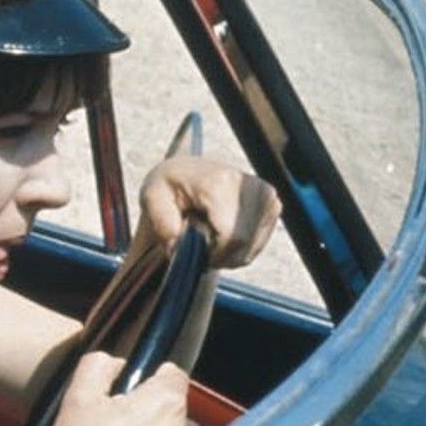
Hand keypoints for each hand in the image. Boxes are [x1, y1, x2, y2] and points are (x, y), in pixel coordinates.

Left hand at [137, 155, 280, 268]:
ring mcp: (267, 196)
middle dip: (217, 255)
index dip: (212, 254)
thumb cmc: (169, 185)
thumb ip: (161, 222)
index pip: (231, 236)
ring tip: (207, 234)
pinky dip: (236, 249)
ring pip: (250, 249)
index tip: (192, 249)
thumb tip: (177, 246)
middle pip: (242, 245)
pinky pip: (256, 246)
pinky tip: (222, 232)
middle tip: (196, 242)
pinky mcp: (273, 205)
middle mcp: (251, 187)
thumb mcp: (151, 197)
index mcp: (221, 183)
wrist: (188, 170)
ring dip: (225, 254)